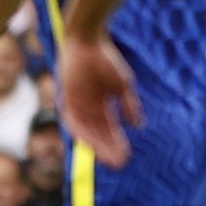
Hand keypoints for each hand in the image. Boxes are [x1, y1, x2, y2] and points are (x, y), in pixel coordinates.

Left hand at [59, 35, 142, 167]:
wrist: (87, 41)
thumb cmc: (105, 60)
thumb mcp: (122, 86)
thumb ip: (129, 105)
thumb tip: (139, 125)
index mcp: (100, 107)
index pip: (108, 131)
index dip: (116, 144)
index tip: (126, 157)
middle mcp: (87, 109)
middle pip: (98, 135)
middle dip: (108, 149)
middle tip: (119, 163)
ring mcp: (76, 105)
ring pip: (86, 132)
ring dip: (97, 146)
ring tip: (109, 157)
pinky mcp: (66, 99)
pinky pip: (72, 121)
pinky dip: (82, 132)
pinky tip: (91, 143)